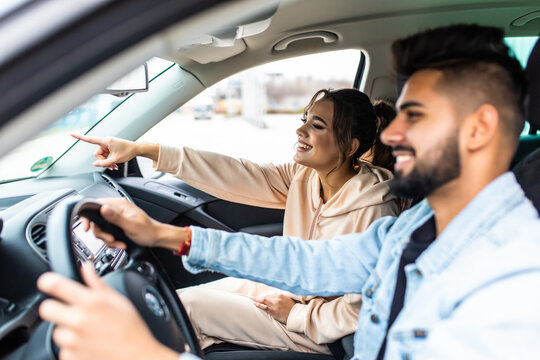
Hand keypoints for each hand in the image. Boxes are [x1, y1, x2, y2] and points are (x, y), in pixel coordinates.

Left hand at [37, 263, 179, 359]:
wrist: (137, 356)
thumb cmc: (131, 329)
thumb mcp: (119, 301)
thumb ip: (98, 284)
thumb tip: (86, 267)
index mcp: (92, 302)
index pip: (56, 285)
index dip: (48, 281)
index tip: (47, 282)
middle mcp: (79, 320)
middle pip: (46, 309)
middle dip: (55, 308)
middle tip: (68, 311)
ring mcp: (73, 341)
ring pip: (56, 331)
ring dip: (67, 331)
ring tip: (86, 332)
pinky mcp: (70, 357)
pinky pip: (63, 350)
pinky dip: (72, 348)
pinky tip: (88, 344)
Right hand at [71, 134, 151, 169]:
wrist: (137, 149)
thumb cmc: (128, 152)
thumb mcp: (116, 160)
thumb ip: (104, 163)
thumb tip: (94, 164)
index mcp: (106, 141)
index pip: (90, 139)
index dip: (80, 137)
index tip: (71, 134)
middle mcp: (106, 141)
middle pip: (97, 153)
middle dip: (102, 161)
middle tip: (110, 167)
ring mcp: (108, 144)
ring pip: (101, 156)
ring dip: (106, 162)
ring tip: (114, 166)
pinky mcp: (110, 147)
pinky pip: (106, 155)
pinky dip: (109, 160)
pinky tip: (114, 165)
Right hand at [81, 198, 187, 250]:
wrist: (156, 238)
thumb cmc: (148, 231)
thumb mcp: (131, 225)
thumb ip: (116, 218)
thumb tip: (103, 209)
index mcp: (118, 205)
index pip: (95, 205)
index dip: (88, 216)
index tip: (87, 228)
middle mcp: (116, 209)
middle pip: (96, 220)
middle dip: (101, 233)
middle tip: (111, 239)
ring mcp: (116, 217)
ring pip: (101, 228)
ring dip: (108, 239)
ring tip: (119, 243)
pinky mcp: (116, 225)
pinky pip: (107, 233)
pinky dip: (111, 241)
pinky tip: (120, 244)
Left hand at [250, 293, 295, 323]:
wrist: (295, 315)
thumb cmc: (291, 308)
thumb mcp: (287, 299)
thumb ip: (280, 297)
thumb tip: (274, 296)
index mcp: (280, 295)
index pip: (269, 294)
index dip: (263, 296)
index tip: (259, 297)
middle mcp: (276, 299)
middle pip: (264, 297)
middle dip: (257, 297)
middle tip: (250, 296)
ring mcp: (274, 305)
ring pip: (263, 301)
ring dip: (256, 299)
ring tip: (250, 299)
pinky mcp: (273, 311)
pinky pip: (264, 307)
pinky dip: (259, 305)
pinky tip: (254, 304)